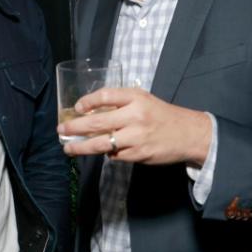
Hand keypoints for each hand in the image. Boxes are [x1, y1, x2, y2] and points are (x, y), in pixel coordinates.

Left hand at [57, 87, 211, 165]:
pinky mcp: (139, 154)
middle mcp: (135, 116)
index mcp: (136, 98)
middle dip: (75, 128)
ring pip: (101, 144)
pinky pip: (115, 155)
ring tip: (69, 149)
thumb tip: (90, 112)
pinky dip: (108, 153)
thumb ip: (120, 103)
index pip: (105, 96)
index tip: (77, 108)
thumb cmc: (161, 115)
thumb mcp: (143, 100)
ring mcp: (137, 137)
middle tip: (62, 131)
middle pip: (97, 122)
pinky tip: (104, 151)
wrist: (189, 134)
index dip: (88, 101)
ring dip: (82, 148)